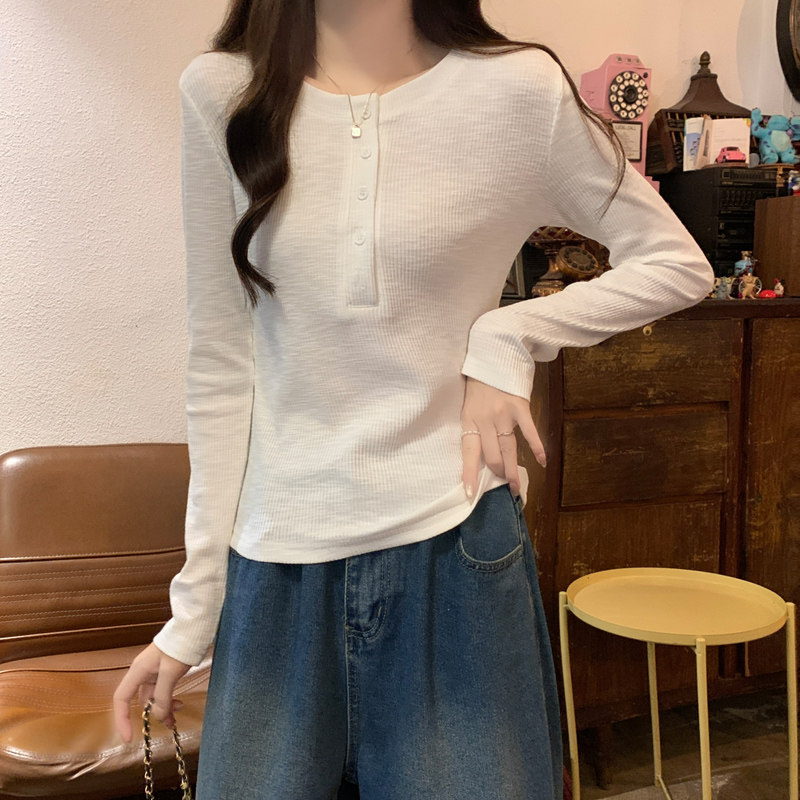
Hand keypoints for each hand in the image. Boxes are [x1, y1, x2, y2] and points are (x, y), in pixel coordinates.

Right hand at [112, 642, 190, 742]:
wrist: (192, 629)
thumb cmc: (179, 647)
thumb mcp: (171, 673)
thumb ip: (162, 696)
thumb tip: (158, 716)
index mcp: (138, 671)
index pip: (121, 699)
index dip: (122, 719)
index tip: (129, 738)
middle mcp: (142, 673)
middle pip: (141, 700)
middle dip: (153, 713)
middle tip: (170, 723)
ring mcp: (153, 672)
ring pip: (154, 697)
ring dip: (164, 707)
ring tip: (178, 714)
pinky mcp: (164, 671)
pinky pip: (162, 691)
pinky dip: (169, 699)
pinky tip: (179, 704)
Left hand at [461, 376, 546, 498]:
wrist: (494, 354)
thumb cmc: (479, 382)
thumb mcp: (469, 404)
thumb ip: (475, 426)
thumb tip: (482, 453)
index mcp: (469, 419)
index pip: (468, 452)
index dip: (470, 474)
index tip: (470, 494)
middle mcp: (485, 419)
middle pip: (492, 455)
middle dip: (498, 474)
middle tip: (504, 488)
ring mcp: (503, 414)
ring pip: (508, 449)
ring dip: (513, 470)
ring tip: (516, 487)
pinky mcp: (519, 406)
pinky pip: (529, 431)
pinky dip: (537, 447)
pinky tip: (542, 462)